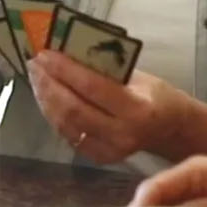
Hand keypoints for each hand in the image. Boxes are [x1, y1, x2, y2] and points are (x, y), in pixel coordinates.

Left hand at [27, 51, 206, 164]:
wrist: (170, 129)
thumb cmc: (154, 95)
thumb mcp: (137, 76)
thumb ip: (104, 67)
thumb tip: (65, 50)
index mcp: (138, 108)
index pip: (92, 87)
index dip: (64, 69)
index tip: (45, 53)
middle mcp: (123, 133)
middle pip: (72, 108)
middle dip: (48, 84)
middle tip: (35, 63)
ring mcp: (110, 149)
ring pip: (65, 123)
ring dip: (45, 98)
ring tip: (36, 76)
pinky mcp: (98, 157)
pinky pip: (67, 133)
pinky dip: (52, 113)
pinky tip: (46, 96)